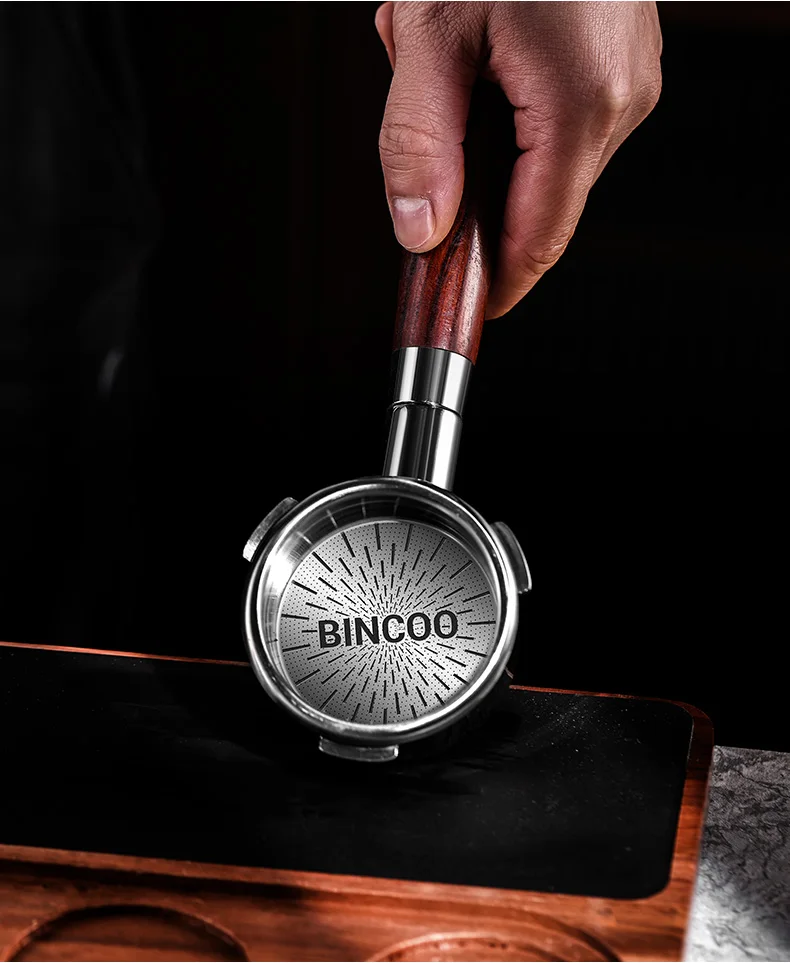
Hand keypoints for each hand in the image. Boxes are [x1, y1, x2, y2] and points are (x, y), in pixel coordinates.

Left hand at [375, 2, 661, 317]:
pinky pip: (564, 120)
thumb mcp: (433, 27)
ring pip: (549, 161)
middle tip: (428, 106)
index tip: (469, 306)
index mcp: (581, 102)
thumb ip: (419, 139)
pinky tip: (485, 53)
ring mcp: (630, 78)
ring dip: (491, 136)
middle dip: (476, 184)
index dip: (500, 282)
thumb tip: (421, 229)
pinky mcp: (622, 61)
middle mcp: (620, 97)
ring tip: (455, 62)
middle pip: (541, 202)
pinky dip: (514, 106)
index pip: (538, 238)